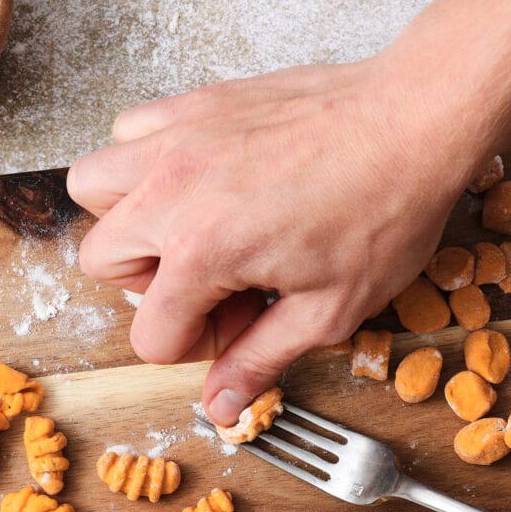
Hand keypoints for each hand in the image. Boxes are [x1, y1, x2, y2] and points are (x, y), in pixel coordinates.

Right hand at [67, 56, 469, 424]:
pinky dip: (144, 162)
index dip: (197, 346)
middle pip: (102, 261)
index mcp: (203, 250)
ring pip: (94, 186)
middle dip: (148, 288)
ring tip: (189, 231)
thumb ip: (259, 360)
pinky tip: (200, 181)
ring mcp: (178, 138)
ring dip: (129, 221)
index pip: (150, 333)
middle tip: (212, 284)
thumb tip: (220, 407)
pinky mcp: (196, 103)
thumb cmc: (384, 210)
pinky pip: (128, 132)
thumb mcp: (327, 310)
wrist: (416, 119)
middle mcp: (173, 189)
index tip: (243, 325)